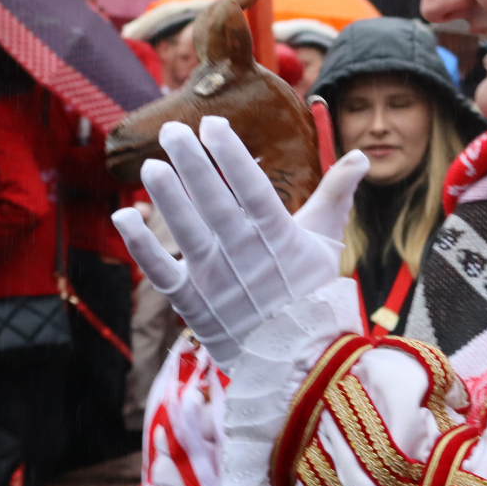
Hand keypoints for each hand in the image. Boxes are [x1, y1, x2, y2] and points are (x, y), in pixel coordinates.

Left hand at [114, 117, 368, 370]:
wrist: (299, 361)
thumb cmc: (313, 294)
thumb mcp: (327, 241)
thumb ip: (336, 194)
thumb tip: (362, 155)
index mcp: (278, 236)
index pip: (252, 188)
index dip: (231, 155)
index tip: (212, 124)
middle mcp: (244, 254)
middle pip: (215, 202)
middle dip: (192, 164)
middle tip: (172, 131)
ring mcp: (216, 279)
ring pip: (187, 232)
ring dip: (167, 198)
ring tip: (151, 166)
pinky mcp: (192, 302)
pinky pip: (162, 272)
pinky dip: (141, 246)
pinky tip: (124, 215)